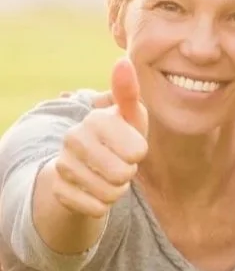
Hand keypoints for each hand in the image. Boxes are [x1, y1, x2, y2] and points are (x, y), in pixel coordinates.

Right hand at [50, 58, 148, 217]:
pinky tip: (95, 191)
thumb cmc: (119, 136)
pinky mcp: (59, 189)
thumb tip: (122, 61)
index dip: (139, 153)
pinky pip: (95, 208)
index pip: (137, 151)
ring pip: (109, 193)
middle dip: (128, 174)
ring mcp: (63, 164)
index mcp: (96, 119)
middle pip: (122, 174)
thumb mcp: (130, 117)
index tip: (131, 146)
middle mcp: (74, 138)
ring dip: (116, 190)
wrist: (86, 165)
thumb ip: (129, 93)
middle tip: (120, 163)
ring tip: (108, 176)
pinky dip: (102, 205)